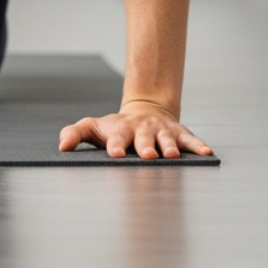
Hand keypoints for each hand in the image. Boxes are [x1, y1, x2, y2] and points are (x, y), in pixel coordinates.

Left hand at [57, 99, 212, 158]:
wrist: (145, 111)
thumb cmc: (115, 128)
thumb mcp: (94, 128)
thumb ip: (75, 133)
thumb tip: (61, 147)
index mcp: (121, 130)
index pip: (117, 138)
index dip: (116, 146)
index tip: (114, 154)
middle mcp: (143, 130)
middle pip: (144, 140)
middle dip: (146, 147)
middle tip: (147, 156)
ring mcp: (162, 131)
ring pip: (167, 140)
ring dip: (170, 148)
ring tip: (173, 156)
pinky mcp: (180, 134)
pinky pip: (190, 140)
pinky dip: (198, 146)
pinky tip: (207, 153)